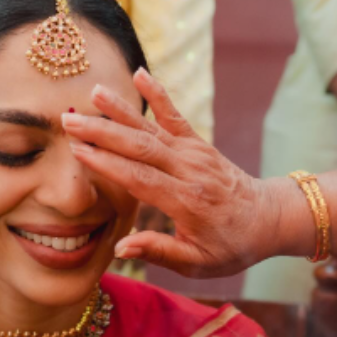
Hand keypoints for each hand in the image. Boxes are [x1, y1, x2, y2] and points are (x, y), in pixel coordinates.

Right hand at [64, 69, 278, 277]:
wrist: (268, 219)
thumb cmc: (231, 246)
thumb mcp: (198, 262)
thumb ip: (159, 252)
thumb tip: (121, 247)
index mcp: (187, 202)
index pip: (140, 179)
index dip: (108, 164)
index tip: (78, 151)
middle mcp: (190, 172)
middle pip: (141, 147)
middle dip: (103, 132)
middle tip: (68, 120)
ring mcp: (196, 154)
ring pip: (153, 128)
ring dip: (122, 110)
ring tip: (94, 91)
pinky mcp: (199, 144)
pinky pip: (175, 117)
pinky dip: (158, 95)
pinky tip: (140, 73)